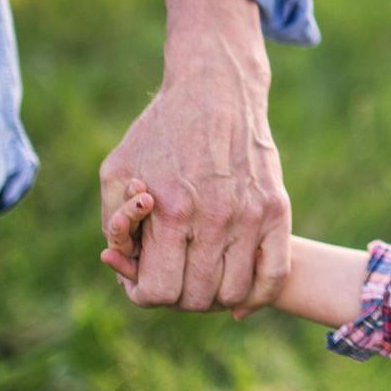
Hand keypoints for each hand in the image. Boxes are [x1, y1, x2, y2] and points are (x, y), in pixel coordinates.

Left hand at [97, 0, 290, 314]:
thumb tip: (124, 266)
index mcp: (170, 209)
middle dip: (178, 297)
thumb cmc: (159, 133)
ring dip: (215, 298)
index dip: (145, 295)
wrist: (216, 90)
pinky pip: (275, 274)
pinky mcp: (277, 208)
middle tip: (175, 275)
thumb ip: (114, 226)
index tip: (145, 279)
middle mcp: (214, 217)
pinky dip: (257, 297)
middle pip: (197, 298)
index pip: (159, 291)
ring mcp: (251, 214)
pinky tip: (240, 300)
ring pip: (235, 293)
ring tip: (203, 278)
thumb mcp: (117, 171)